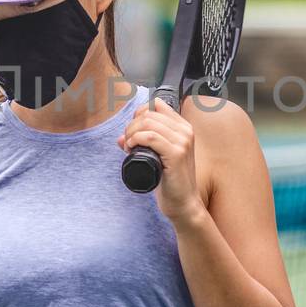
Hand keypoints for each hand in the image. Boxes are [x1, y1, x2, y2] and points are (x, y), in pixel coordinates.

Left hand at [118, 98, 205, 221]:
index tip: (133, 130)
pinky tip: (131, 149)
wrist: (183, 202)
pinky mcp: (176, 154)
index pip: (157, 104)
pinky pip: (150, 137)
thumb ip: (142, 145)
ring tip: (129, 147)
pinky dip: (136, 140)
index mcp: (183, 128)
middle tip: (128, 142)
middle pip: (150, 113)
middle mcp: (185, 131)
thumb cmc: (170, 181)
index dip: (139, 114)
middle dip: (132, 125)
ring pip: (148, 123)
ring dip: (131, 133)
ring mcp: (183, 142)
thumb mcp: (158, 157)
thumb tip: (120, 138)